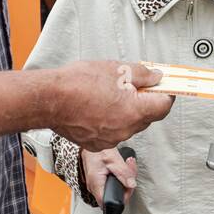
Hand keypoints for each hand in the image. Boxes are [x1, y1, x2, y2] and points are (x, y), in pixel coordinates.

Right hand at [53, 60, 172, 149]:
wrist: (48, 100)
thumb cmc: (78, 83)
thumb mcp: (117, 69)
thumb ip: (142, 74)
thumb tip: (156, 77)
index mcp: (134, 111)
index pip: (164, 106)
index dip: (165, 93)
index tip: (163, 86)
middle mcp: (125, 130)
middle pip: (148, 117)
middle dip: (145, 101)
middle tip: (134, 85)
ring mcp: (111, 139)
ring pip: (129, 125)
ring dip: (127, 111)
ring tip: (110, 94)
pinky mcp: (96, 144)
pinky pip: (113, 132)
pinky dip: (111, 121)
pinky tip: (98, 107)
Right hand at [80, 147, 137, 203]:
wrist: (89, 140)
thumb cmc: (96, 149)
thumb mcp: (113, 160)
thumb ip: (124, 173)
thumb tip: (132, 184)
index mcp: (96, 184)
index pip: (110, 202)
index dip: (122, 198)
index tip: (129, 188)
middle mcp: (94, 187)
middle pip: (115, 194)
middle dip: (127, 184)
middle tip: (130, 171)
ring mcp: (96, 184)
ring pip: (114, 188)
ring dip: (124, 177)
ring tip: (128, 164)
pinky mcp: (98, 179)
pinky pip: (111, 181)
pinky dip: (119, 175)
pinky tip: (122, 166)